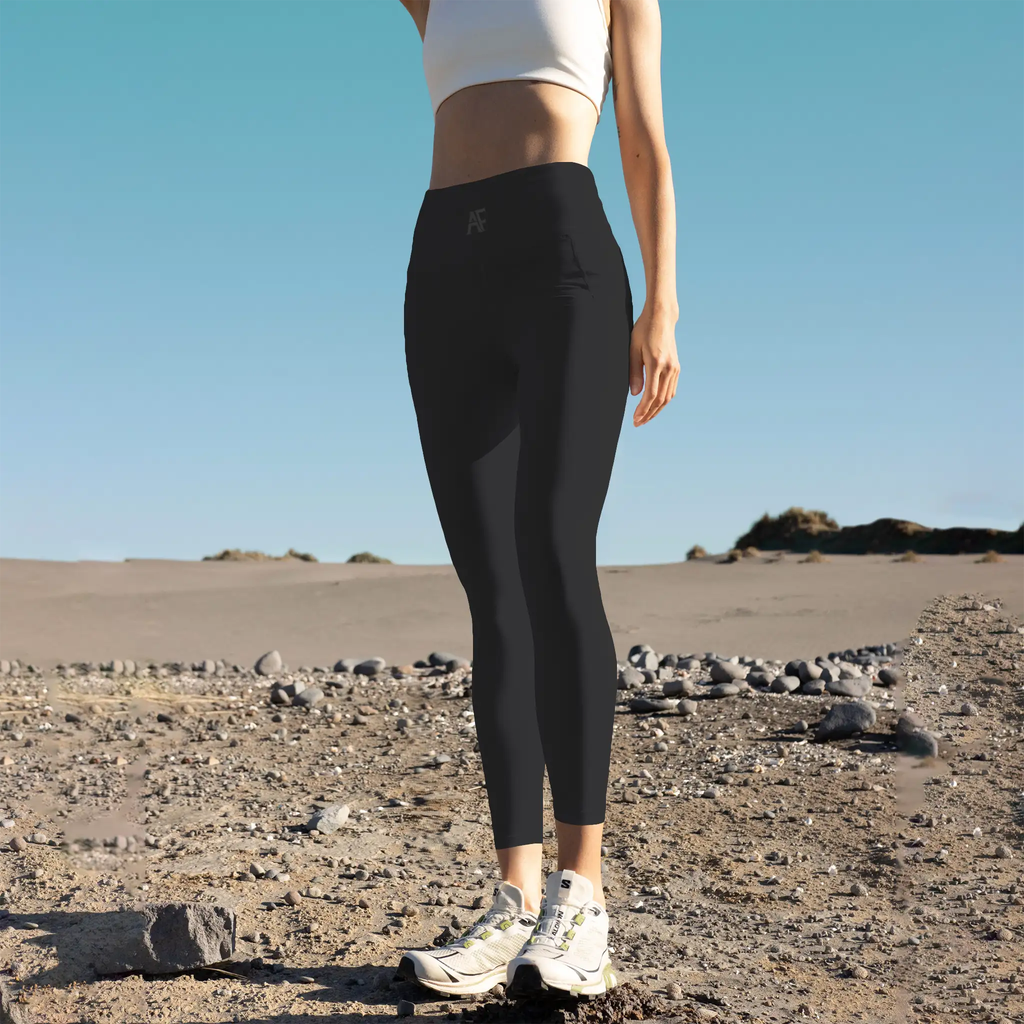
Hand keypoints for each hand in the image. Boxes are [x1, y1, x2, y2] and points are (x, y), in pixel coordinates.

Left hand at [629, 305, 678, 425]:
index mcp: (656, 363)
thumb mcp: (633, 349)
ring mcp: (675, 368)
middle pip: (660, 399)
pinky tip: (655, 406)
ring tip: (645, 418)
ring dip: (656, 410)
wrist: (661, 317)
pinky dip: (663, 401)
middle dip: (649, 414)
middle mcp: (669, 367)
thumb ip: (634, 372)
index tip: (635, 419)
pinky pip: (671, 389)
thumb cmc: (643, 330)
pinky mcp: (676, 367)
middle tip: (637, 423)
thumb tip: (635, 394)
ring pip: (667, 396)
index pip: (651, 394)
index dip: (643, 409)